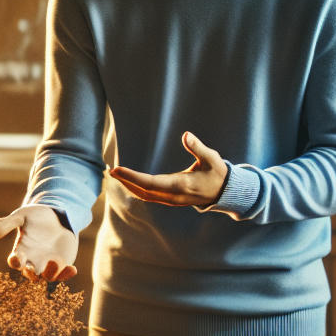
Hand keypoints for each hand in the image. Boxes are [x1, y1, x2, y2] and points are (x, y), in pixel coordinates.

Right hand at [0, 204, 78, 280]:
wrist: (56, 216)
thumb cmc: (35, 217)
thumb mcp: (21, 216)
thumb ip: (6, 224)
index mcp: (21, 250)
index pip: (15, 260)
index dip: (15, 261)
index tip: (15, 259)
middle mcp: (33, 261)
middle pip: (30, 273)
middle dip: (31, 272)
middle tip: (32, 267)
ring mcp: (48, 265)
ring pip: (47, 277)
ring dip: (50, 273)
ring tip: (54, 261)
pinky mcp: (62, 264)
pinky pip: (63, 274)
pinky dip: (67, 274)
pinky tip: (73, 269)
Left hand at [107, 131, 228, 207]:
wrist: (225, 193)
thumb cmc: (217, 173)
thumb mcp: (212, 158)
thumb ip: (198, 147)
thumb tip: (186, 134)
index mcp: (181, 185)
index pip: (150, 183)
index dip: (132, 177)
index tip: (117, 170)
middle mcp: (173, 195)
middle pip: (143, 191)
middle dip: (126, 181)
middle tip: (111, 171)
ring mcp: (172, 200)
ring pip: (145, 195)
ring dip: (130, 185)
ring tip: (116, 175)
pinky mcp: (171, 199)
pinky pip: (150, 196)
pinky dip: (137, 189)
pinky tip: (130, 181)